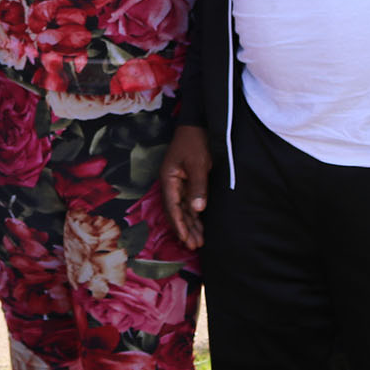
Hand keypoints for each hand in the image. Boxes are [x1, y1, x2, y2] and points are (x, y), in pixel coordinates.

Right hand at [159, 125, 211, 250]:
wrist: (198, 123)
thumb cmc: (196, 141)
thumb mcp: (198, 164)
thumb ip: (198, 186)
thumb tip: (197, 209)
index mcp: (169, 178)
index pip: (172, 207)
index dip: (179, 224)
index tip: (186, 239)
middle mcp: (171, 183)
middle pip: (176, 211)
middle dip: (185, 229)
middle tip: (194, 246)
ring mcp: (179, 182)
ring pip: (184, 208)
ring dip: (191, 224)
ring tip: (199, 241)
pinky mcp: (189, 180)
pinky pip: (190, 201)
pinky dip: (195, 214)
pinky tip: (200, 224)